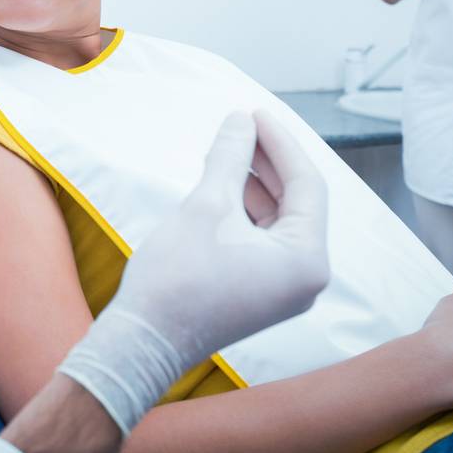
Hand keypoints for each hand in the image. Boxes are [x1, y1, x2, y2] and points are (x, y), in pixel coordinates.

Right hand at [57, 110, 329, 432]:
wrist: (145, 339)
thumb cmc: (178, 276)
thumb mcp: (207, 203)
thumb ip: (231, 156)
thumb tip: (240, 119)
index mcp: (307, 260)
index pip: (306, 185)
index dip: (280, 143)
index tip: (254, 113)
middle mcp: (306, 278)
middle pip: (297, 202)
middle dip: (269, 161)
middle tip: (243, 125)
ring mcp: (285, 289)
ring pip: (279, 220)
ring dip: (255, 183)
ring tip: (229, 150)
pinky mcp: (261, 292)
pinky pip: (264, 240)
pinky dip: (246, 210)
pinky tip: (223, 186)